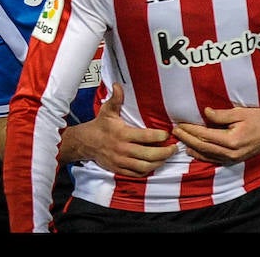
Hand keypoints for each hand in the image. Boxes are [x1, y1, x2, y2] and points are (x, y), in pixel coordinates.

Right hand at [61, 83, 176, 176]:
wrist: (85, 143)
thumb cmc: (100, 125)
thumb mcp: (107, 111)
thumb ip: (116, 99)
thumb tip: (118, 85)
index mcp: (122, 134)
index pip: (145, 136)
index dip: (159, 136)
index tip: (168, 134)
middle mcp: (122, 149)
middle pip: (149, 155)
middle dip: (165, 152)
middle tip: (174, 148)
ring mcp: (121, 161)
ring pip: (144, 166)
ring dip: (159, 162)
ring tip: (167, 156)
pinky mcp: (119, 169)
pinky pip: (137, 174)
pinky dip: (148, 170)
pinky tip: (155, 164)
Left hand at [171, 97, 259, 164]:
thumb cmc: (259, 117)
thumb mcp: (240, 112)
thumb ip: (222, 115)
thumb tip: (205, 113)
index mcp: (232, 140)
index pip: (205, 135)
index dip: (191, 130)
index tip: (180, 124)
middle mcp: (231, 152)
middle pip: (203, 147)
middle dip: (187, 139)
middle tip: (175, 131)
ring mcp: (233, 158)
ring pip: (207, 155)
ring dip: (192, 148)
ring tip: (180, 141)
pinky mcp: (235, 160)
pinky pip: (214, 159)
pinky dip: (202, 155)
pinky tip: (194, 151)